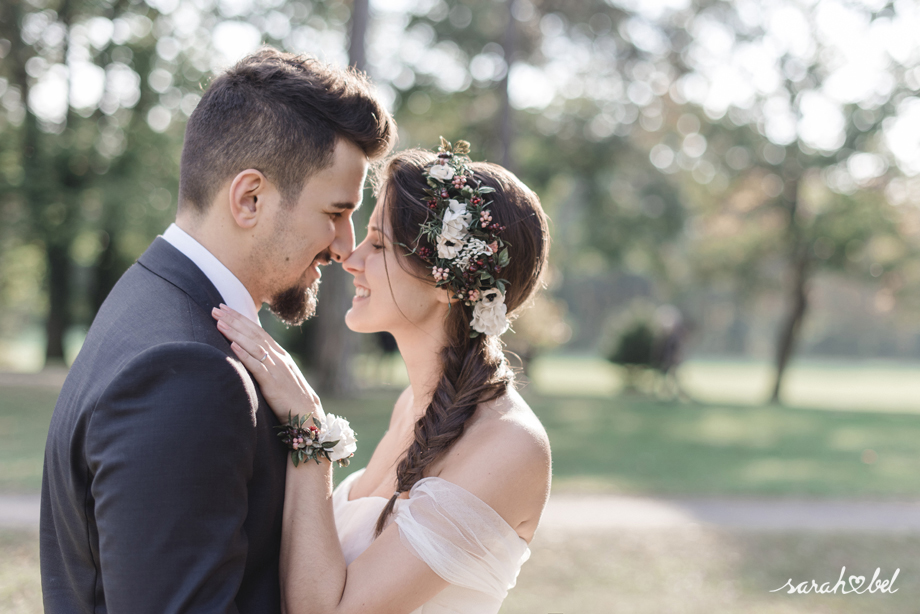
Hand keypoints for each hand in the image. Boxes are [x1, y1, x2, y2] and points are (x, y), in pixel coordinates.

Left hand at [211, 304, 323, 423]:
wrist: (307, 413)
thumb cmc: (291, 397)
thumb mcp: (280, 375)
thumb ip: (267, 363)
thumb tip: (250, 355)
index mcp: (279, 354)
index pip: (258, 331)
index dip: (241, 318)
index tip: (225, 309)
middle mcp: (278, 357)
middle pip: (254, 333)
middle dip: (234, 320)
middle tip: (217, 309)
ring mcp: (276, 369)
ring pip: (254, 345)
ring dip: (236, 333)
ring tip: (220, 323)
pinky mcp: (273, 383)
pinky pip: (257, 366)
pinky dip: (244, 354)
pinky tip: (232, 345)